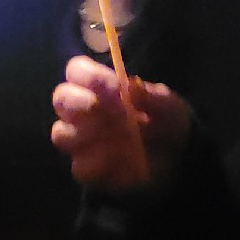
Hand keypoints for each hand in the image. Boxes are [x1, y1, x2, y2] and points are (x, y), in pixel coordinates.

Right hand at [50, 54, 188, 192]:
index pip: (76, 70)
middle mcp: (82, 111)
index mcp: (99, 86)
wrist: (178, 158)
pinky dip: (101, 164)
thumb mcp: (169, 107)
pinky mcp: (86, 169)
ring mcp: (80, 140)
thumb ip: (151, 97)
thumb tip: (130, 88)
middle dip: (82, 104)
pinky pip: (80, 167)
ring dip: (89, 135)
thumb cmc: (167, 121)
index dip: (90, 76)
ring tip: (120, 139)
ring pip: (61, 134)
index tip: (116, 88)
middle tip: (113, 114)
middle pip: (61, 98)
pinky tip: (123, 161)